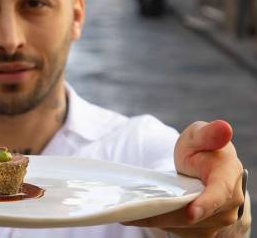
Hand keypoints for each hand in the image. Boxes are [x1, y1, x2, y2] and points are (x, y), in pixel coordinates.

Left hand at [122, 120, 245, 237]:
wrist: (206, 171)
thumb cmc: (202, 150)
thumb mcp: (200, 136)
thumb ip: (209, 133)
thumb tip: (224, 128)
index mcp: (228, 176)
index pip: (220, 193)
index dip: (206, 203)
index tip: (191, 212)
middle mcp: (228, 204)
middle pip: (192, 214)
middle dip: (163, 214)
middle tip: (129, 213)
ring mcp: (216, 221)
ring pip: (181, 225)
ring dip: (155, 220)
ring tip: (126, 214)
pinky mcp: (202, 231)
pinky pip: (177, 230)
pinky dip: (157, 223)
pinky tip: (137, 216)